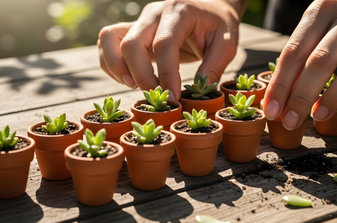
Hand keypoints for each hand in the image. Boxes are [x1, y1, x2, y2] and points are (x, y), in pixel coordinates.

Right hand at [97, 0, 243, 99]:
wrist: (210, 7)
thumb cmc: (219, 26)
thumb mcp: (227, 45)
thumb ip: (214, 67)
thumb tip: (196, 93)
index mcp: (179, 12)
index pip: (164, 44)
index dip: (166, 74)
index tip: (172, 98)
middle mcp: (154, 13)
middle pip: (131, 43)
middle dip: (141, 77)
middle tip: (157, 98)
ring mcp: (140, 20)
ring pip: (109, 39)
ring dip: (117, 68)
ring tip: (135, 87)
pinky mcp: (132, 29)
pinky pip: (107, 43)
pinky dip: (111, 64)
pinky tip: (130, 80)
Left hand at [263, 0, 336, 129]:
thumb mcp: (321, 27)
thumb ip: (302, 55)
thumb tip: (279, 98)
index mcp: (322, 9)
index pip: (294, 50)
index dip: (280, 84)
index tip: (271, 111)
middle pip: (321, 59)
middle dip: (301, 96)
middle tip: (290, 122)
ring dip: (334, 96)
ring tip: (318, 117)